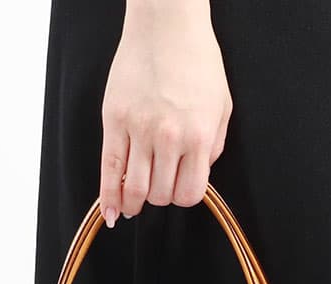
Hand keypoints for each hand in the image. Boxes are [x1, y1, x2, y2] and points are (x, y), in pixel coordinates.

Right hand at [99, 0, 232, 225]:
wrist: (167, 24)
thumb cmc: (197, 60)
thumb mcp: (222, 106)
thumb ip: (213, 146)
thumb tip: (198, 175)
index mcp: (198, 137)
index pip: (189, 193)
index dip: (184, 197)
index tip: (180, 190)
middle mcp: (168, 137)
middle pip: (161, 194)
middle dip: (161, 197)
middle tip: (158, 188)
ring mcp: (139, 129)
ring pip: (135, 188)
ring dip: (135, 202)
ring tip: (133, 205)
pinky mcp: (114, 119)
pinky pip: (109, 168)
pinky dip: (108, 196)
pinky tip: (110, 214)